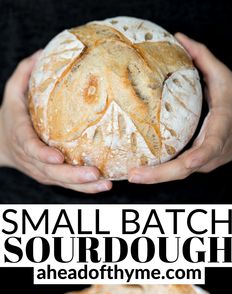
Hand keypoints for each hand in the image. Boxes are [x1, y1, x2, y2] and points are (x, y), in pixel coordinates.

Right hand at [0, 52, 111, 192]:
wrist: (1, 144)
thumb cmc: (12, 115)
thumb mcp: (12, 92)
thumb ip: (25, 74)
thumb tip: (43, 52)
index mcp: (21, 137)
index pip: (31, 148)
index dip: (42, 154)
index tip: (57, 157)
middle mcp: (31, 159)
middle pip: (52, 172)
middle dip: (73, 175)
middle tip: (95, 174)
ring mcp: (41, 171)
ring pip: (62, 182)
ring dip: (84, 186)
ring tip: (106, 185)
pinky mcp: (49, 177)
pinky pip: (67, 185)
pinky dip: (84, 188)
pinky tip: (103, 186)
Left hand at [129, 34, 231, 183]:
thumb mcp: (225, 78)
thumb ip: (203, 58)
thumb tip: (180, 37)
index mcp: (221, 130)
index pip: (209, 148)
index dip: (197, 157)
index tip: (185, 162)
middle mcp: (214, 153)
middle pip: (186, 170)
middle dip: (159, 176)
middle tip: (133, 176)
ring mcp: (207, 163)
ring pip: (180, 174)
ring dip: (156, 177)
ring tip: (132, 176)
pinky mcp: (199, 166)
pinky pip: (179, 171)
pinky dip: (160, 173)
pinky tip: (141, 172)